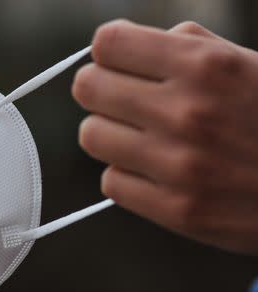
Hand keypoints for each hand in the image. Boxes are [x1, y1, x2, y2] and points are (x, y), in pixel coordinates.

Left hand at [73, 20, 257, 254]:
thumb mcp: (250, 64)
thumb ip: (190, 47)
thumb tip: (127, 46)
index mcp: (205, 65)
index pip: (107, 44)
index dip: (110, 52)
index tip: (121, 63)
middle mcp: (186, 112)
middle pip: (87, 88)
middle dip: (102, 90)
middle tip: (123, 101)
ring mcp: (179, 165)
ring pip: (91, 136)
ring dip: (110, 134)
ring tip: (141, 138)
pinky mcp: (177, 210)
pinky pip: (111, 182)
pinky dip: (127, 175)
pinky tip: (154, 172)